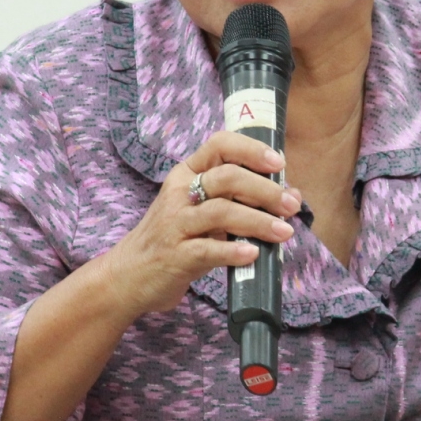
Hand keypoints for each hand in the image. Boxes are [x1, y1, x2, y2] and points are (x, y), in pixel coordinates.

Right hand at [100, 130, 301, 317]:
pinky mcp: (175, 256)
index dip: (251, 150)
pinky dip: (233, 251)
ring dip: (258, 221)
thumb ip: (241, 200)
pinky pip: (207, 249)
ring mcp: (175, 224)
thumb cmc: (176, 238)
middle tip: (291, 206)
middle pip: (227, 178)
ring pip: (220, 212)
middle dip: (265, 190)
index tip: (278, 163)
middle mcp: (179, 193)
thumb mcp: (203, 211)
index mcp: (187, 174)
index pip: (219, 145)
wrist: (130, 275)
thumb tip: (291, 195)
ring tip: (284, 232)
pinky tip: (253, 254)